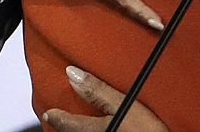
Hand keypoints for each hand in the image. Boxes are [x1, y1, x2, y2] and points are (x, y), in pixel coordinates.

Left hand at [43, 66, 168, 131]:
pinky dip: (102, 130)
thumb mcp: (127, 105)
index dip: (59, 116)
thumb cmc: (150, 130)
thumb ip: (100, 91)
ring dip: (87, 128)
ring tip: (87, 121)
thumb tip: (71, 73)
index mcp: (97, 129)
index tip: (49, 111)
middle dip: (70, 125)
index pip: (70, 124)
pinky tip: (112, 126)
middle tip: (61, 116)